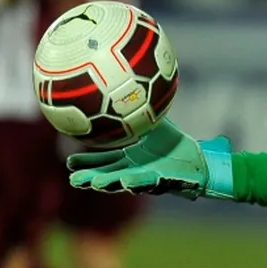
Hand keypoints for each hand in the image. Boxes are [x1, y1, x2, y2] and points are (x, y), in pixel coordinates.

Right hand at [67, 119, 234, 199]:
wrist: (197, 158)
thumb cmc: (173, 142)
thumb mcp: (154, 122)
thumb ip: (140, 107)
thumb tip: (130, 85)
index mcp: (129, 158)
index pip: (103, 160)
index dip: (86, 163)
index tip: (69, 163)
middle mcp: (133, 170)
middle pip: (106, 175)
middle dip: (90, 178)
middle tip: (73, 179)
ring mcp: (146, 177)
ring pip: (122, 181)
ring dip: (108, 183)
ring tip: (93, 183)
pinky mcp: (161, 182)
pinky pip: (147, 182)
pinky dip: (135, 182)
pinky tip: (124, 181)